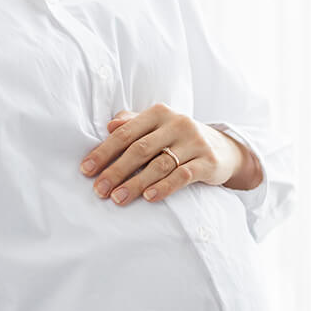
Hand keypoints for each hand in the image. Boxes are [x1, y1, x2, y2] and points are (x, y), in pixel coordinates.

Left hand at [78, 103, 248, 205]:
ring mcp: (194, 142)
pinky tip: (148, 197)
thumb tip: (109, 125)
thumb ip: (133, 124)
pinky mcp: (208, 161)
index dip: (104, 152)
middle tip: (99, 190)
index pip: (125, 133)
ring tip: (118, 198)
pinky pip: (183, 176)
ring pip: (159, 164)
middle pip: (140, 149)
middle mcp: (177, 123)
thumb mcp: (157, 126)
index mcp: (159, 113)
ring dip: (136, 183)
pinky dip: (164, 187)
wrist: (224, 149)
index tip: (86, 170)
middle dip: (116, 171)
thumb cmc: (179, 138)